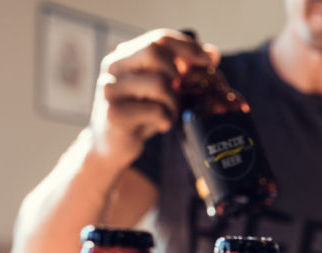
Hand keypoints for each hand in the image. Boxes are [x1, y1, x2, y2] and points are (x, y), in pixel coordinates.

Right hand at [88, 29, 218, 168]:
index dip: (187, 46)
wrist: (111, 146)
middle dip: (177, 72)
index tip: (209, 60)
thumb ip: (181, 71)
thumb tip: (212, 53)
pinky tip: (162, 125)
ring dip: (174, 102)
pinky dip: (166, 118)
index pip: (158, 38)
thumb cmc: (140, 114)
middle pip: (154, 51)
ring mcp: (110, 89)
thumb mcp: (161, 90)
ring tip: (172, 114)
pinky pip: (154, 110)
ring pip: (158, 83)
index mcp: (125, 56)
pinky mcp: (114, 113)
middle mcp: (113, 67)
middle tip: (181, 91)